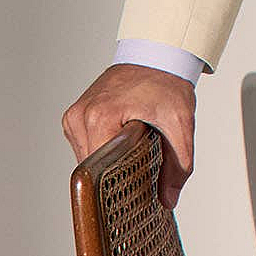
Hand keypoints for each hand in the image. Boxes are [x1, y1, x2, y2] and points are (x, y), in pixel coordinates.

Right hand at [62, 62, 196, 210]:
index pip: (96, 171)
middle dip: (111, 179)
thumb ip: (178, 165)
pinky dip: (103, 152)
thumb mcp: (180, 124)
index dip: (112, 189)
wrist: (158, 54)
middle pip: (91, 168)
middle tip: (135, 187)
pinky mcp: (76, 115)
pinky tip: (121, 150)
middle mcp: (81, 116)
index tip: (127, 201)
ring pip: (86, 160)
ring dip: (106, 165)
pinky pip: (86, 147)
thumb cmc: (166, 82)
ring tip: (130, 165)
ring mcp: (75, 115)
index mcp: (100, 117)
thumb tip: (168, 199)